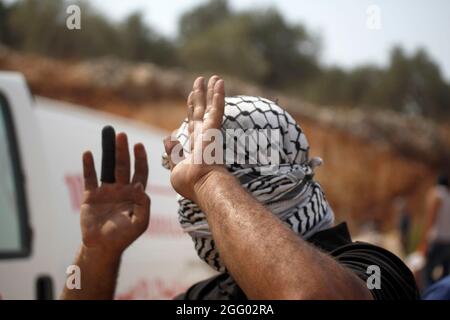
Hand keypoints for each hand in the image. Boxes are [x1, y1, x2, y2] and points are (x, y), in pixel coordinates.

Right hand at [81, 132, 149, 256]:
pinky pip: (90, 177)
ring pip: (107, 167)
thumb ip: (144, 205)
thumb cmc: (124, 236)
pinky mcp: (91, 195)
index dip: (140, 159)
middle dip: (124, 150)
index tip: (139, 145)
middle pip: (123, 165)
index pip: (140, 172)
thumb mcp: (140, 222)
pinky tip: (88, 153)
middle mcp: (121, 189)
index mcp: (135, 194)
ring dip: (108, 152)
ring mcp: (106, 191)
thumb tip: (140, 186)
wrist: (102, 246)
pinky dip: (89, 166)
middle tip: (122, 135)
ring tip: (108, 135)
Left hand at [164, 75, 227, 200]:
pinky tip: (219, 82)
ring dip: (211, 91)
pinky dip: (218, 95)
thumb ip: (173, 151)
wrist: (203, 185)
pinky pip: (217, 109)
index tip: (192, 97)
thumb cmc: (190, 182)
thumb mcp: (176, 166)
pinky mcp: (214, 129)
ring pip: (210, 106)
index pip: (193, 123)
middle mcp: (204, 135)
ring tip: (213, 77)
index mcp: (196, 144)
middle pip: (201, 111)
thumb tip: (168, 137)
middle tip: (201, 81)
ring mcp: (210, 131)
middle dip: (201, 96)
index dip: (192, 109)